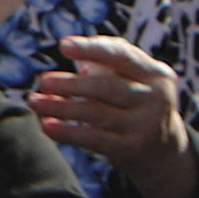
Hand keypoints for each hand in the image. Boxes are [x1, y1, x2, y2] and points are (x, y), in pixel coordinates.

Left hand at [31, 35, 193, 197]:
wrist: (163, 152)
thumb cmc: (136, 104)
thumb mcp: (133, 80)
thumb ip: (107, 64)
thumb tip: (79, 60)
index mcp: (156, 74)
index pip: (122, 56)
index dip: (92, 49)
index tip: (63, 45)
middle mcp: (155, 99)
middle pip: (107, 87)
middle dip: (71, 84)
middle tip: (43, 82)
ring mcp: (146, 126)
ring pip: (97, 113)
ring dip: (61, 108)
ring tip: (35, 102)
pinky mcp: (132, 149)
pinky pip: (94, 138)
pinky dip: (68, 132)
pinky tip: (47, 126)